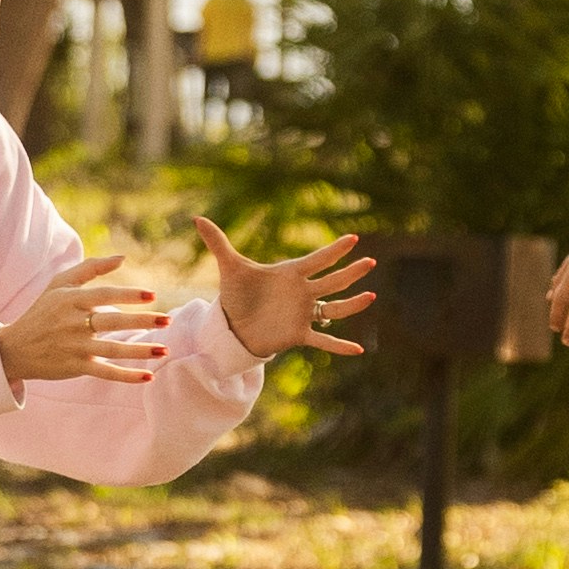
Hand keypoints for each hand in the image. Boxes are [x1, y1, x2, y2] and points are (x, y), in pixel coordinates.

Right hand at [0, 253, 166, 388]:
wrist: (15, 348)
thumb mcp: (59, 284)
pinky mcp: (76, 367)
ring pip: (112, 350)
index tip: (152, 295)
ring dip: (140, 351)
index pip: (103, 295)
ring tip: (165, 350)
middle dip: (141, 321)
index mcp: (70, 300)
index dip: (127, 295)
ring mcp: (75, 347)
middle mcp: (73, 324)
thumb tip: (122, 257)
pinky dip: (126, 376)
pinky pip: (105, 372)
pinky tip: (148, 376)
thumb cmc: (42, 311)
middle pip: (112, 322)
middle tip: (167, 319)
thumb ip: (90, 268)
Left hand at [194, 219, 376, 361]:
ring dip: (352, 304)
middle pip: (332, 281)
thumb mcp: (230, 267)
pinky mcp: (299, 334)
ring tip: (372, 296)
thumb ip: (218, 242)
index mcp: (290, 274)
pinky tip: (358, 351)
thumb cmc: (237, 294)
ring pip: (334, 308)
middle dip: (350, 272)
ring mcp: (303, 313)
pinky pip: (323, 340)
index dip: (334, 250)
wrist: (232, 326)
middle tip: (370, 262)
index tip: (353, 239)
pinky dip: (340, 346)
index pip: (317, 260)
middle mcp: (302, 292)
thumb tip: (197, 217)